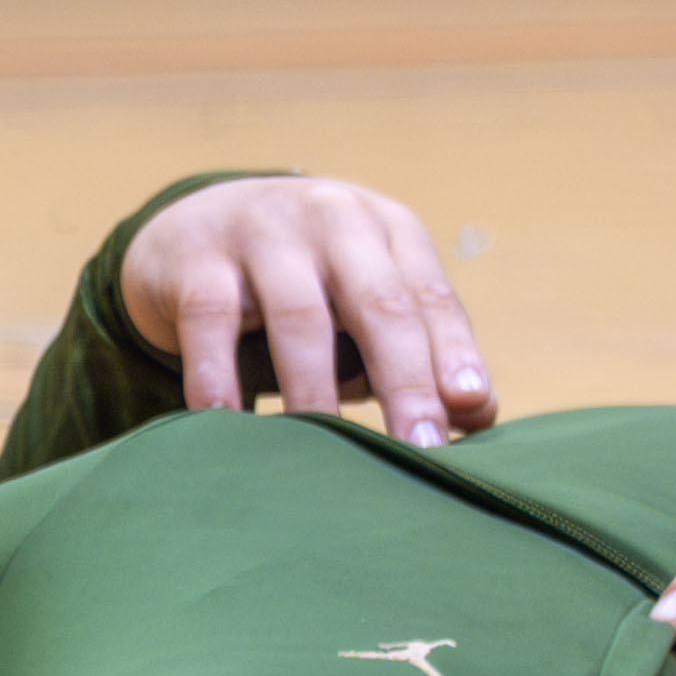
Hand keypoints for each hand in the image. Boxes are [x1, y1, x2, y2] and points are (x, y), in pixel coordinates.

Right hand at [117, 176, 494, 441]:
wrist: (195, 222)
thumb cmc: (308, 280)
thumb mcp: (366, 296)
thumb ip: (419, 349)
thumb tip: (480, 415)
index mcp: (387, 230)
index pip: (429, 297)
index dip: (453, 352)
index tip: (470, 407)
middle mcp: (332, 219)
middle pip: (377, 304)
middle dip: (405, 379)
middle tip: (421, 446)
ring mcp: (262, 232)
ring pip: (298, 315)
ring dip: (316, 390)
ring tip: (329, 455)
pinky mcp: (196, 259)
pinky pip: (210, 321)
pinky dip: (218, 377)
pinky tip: (229, 424)